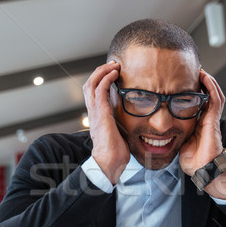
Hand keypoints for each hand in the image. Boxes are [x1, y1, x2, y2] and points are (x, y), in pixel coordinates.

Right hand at [82, 61, 129, 184]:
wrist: (109, 162)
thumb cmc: (116, 152)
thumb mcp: (120, 132)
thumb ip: (122, 122)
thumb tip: (135, 118)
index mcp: (97, 115)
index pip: (93, 92)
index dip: (101, 79)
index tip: (113, 72)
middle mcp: (93, 111)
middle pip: (89, 84)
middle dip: (100, 71)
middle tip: (113, 64)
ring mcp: (95, 112)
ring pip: (92, 84)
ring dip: (103, 71)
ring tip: (114, 65)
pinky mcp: (101, 113)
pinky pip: (100, 90)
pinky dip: (106, 79)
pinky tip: (115, 74)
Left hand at [179, 69, 224, 175]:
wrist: (203, 169)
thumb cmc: (192, 160)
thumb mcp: (178, 142)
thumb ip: (173, 133)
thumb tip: (157, 129)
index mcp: (200, 124)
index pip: (199, 103)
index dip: (194, 92)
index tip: (184, 82)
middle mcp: (207, 120)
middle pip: (208, 95)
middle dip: (202, 83)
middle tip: (193, 72)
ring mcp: (212, 119)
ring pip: (215, 94)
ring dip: (208, 81)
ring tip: (201, 71)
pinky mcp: (213, 120)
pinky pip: (215, 99)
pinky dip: (210, 87)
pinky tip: (205, 77)